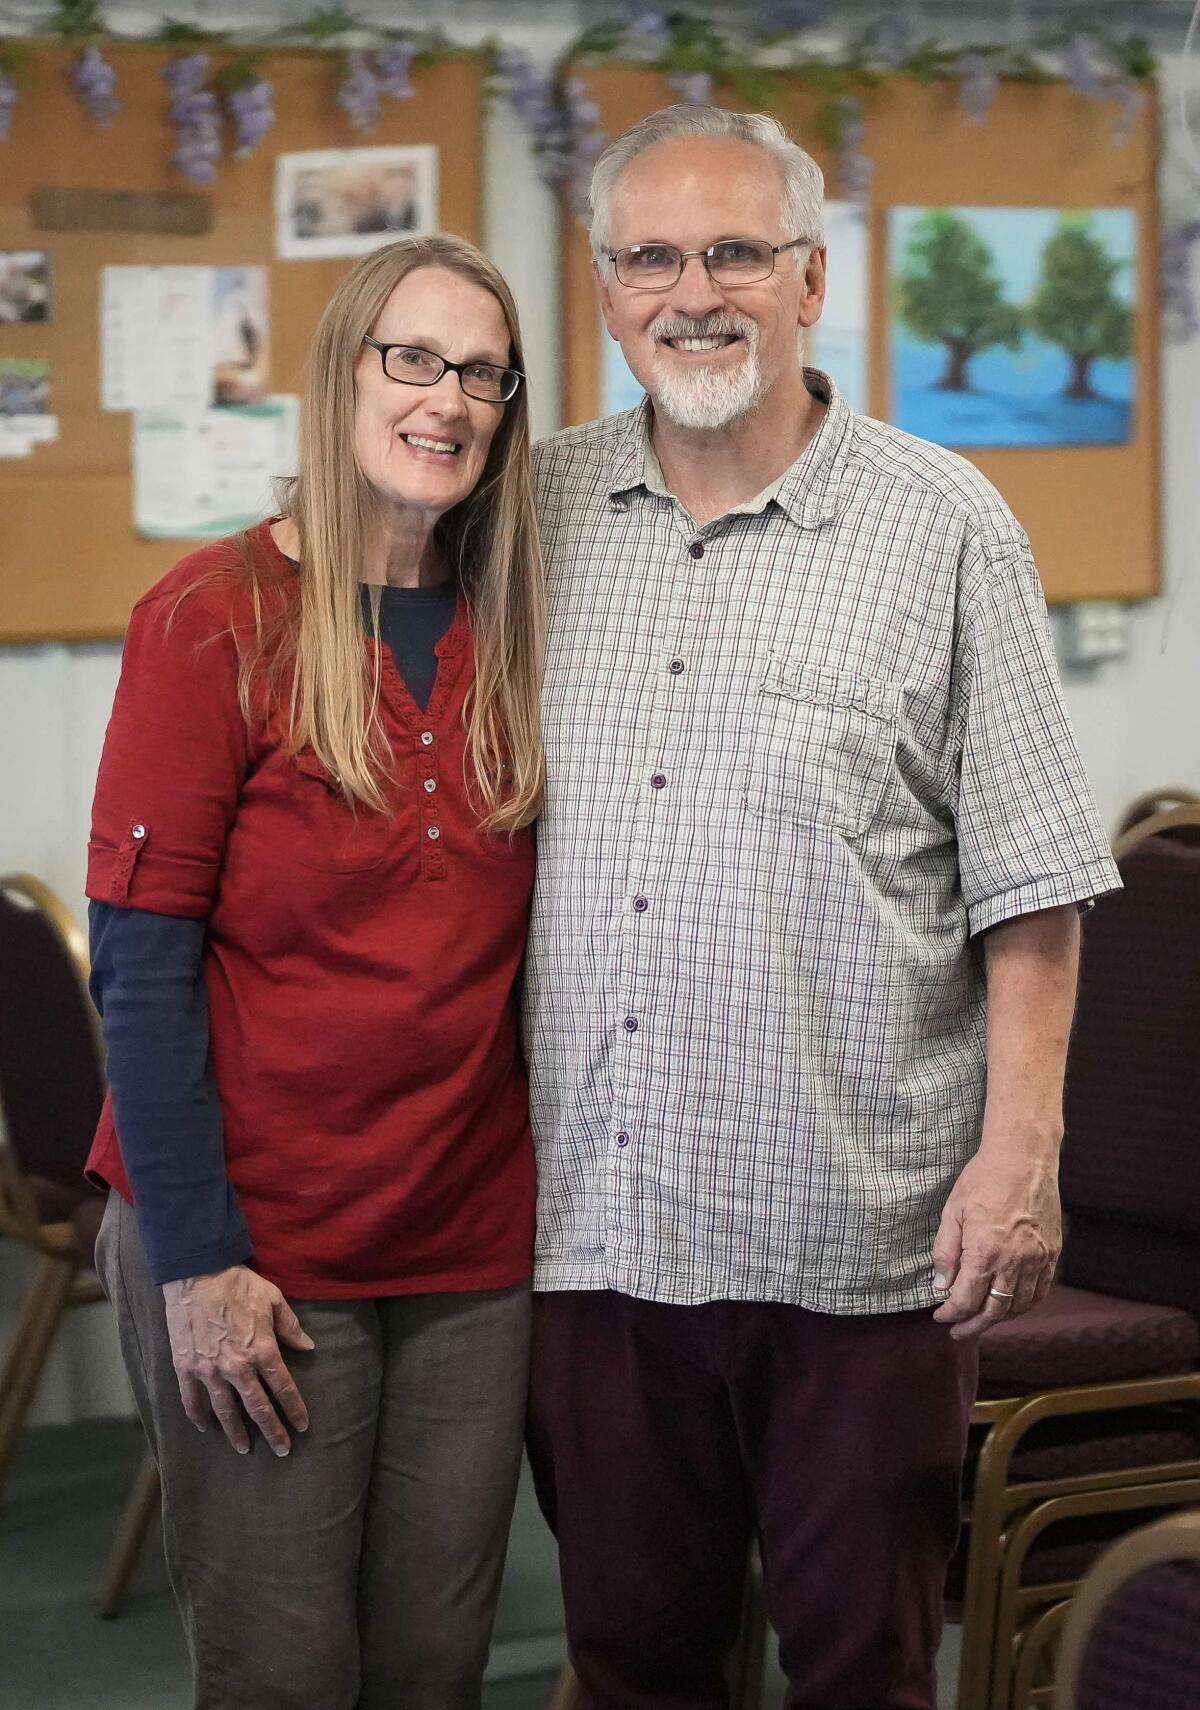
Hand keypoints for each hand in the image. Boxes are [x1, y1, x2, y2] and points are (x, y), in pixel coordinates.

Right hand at [162, 1265, 313, 1455]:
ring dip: (236, 1432)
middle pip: (257, 1407)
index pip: (283, 1387)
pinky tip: (205, 1428)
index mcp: (262, 1350)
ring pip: (225, 1411)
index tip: (302, 1425)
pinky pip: (191, 1400)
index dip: (294, 1409)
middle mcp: (237, 1367)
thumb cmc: (239, 1284)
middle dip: (272, 1430)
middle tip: (282, 1450)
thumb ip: (291, 1327)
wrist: (198, 1273)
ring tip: (244, 1449)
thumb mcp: (274, 1300)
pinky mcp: (186, 1367)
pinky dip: (198, 1416)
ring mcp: (209, 1370)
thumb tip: (309, 1347)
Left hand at [930, 1147, 1060, 1340]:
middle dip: (973, 1326)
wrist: (1023, 1157)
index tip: (940, 1317)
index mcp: (985, 1252)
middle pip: (994, 1310)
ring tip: (982, 1320)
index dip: (951, 1314)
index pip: (966, 1299)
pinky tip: (1011, 1305)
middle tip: (958, 1332)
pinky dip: (1024, 1304)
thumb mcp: (953, 1212)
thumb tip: (941, 1285)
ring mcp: (1037, 1259)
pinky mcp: (1052, 1253)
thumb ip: (945, 1252)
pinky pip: (1040, 1291)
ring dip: (999, 1318)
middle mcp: (1014, 1262)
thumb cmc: (983, 1179)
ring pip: (1019, 1305)